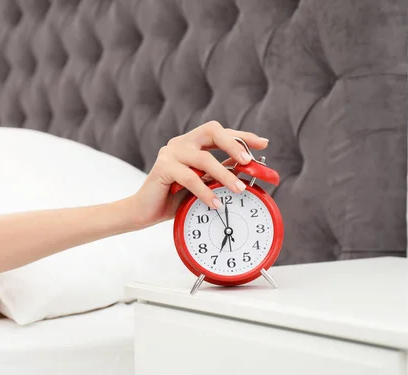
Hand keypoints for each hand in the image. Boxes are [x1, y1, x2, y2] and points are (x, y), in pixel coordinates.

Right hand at [126, 121, 268, 228]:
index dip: (242, 136)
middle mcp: (180, 143)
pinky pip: (190, 177)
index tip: (263, 143)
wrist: (144, 211)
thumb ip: (219, 172)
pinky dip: (205, 191)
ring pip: (204, 158)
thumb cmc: (173, 197)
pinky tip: (215, 203)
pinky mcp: (162, 167)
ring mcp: (170, 153)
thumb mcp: (203, 183)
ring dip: (224, 175)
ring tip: (238, 190)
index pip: (220, 132)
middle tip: (248, 161)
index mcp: (191, 143)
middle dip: (234, 144)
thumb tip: (246, 167)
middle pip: (212, 130)